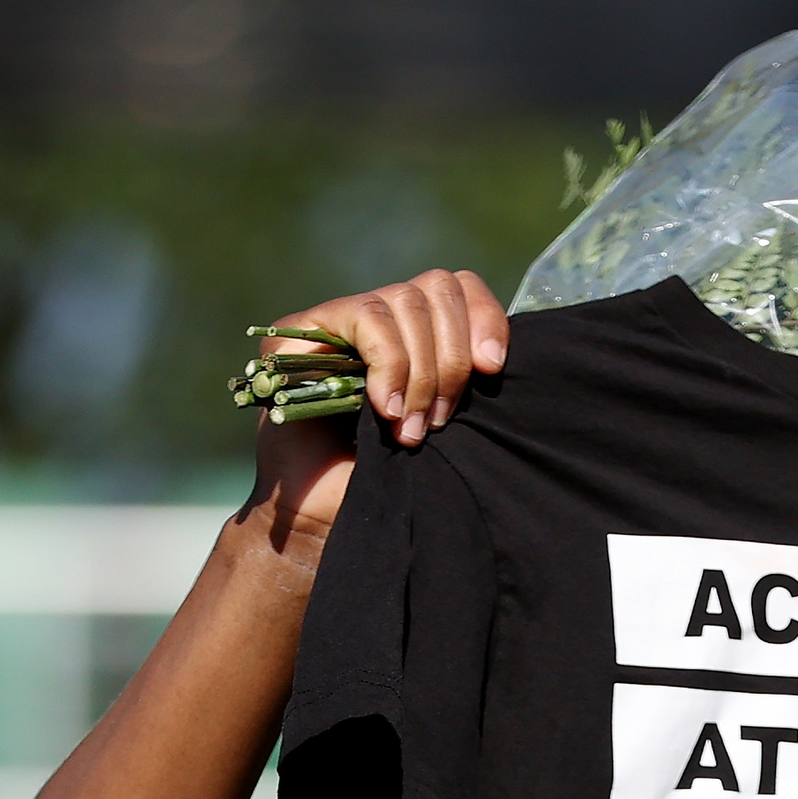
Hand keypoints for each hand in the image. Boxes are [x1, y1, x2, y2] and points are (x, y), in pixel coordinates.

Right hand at [236, 271, 512, 573]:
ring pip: (405, 302)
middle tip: (437, 423)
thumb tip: (494, 360)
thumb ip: (459, 383)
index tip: (492, 370)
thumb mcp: (436, 424)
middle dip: (450, 361)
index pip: (461, 286)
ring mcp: (341, 317)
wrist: (320, 512)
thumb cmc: (383, 476)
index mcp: (418, 330)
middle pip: (438, 289)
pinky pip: (367, 318)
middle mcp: (382, 314)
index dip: (485, 318)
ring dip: (418, 372)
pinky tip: (384, 409)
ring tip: (409, 429)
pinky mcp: (303, 328)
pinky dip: (388, 365)